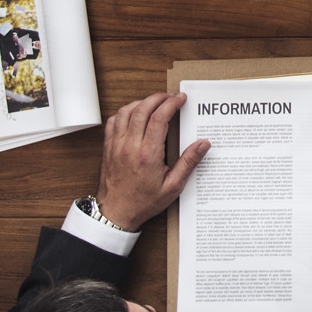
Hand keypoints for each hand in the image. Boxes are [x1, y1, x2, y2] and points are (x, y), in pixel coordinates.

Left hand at [94, 92, 208, 230]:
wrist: (115, 213)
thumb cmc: (143, 202)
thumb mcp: (173, 186)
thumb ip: (188, 162)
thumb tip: (203, 144)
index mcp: (148, 154)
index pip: (159, 118)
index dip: (171, 103)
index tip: (180, 99)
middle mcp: (130, 146)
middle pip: (142, 109)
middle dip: (158, 98)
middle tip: (170, 97)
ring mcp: (116, 146)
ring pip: (126, 112)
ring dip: (141, 103)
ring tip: (154, 103)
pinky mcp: (108, 148)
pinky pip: (113, 122)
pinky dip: (124, 113)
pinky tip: (134, 115)